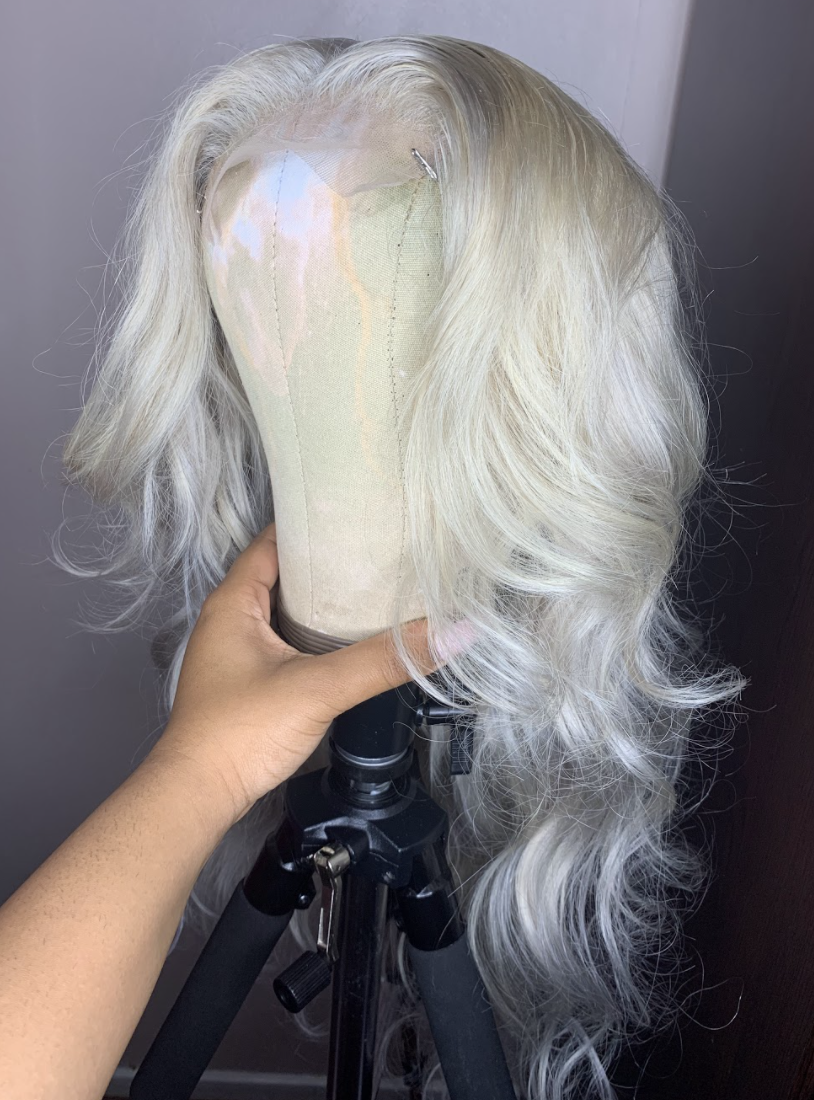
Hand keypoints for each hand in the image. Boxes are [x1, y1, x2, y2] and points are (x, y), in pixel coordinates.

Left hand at [149, 523, 476, 828]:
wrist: (199, 796)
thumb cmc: (242, 731)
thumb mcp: (318, 688)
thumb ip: (383, 660)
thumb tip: (455, 632)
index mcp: (234, 602)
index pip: (274, 542)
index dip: (313, 525)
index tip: (360, 516)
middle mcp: (230, 619)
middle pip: (283, 575)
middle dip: (327, 564)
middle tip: (381, 552)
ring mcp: (237, 653)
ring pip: (286, 612)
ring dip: (323, 602)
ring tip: (376, 589)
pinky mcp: (247, 683)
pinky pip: (286, 642)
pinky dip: (316, 635)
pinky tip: (350, 640)